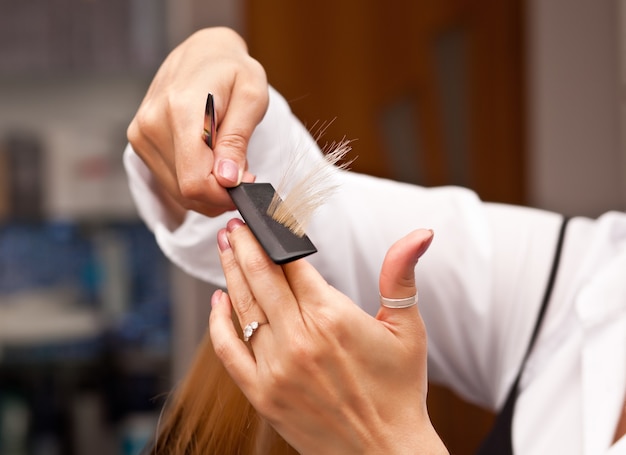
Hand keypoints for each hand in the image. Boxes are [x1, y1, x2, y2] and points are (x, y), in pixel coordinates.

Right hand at [127, 27, 268, 220]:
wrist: (202, 53)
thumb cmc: (232, 71)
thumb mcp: (252, 97)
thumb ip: (237, 139)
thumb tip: (227, 178)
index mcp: (181, 110)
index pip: (194, 180)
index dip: (223, 195)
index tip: (247, 183)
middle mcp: (152, 124)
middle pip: (186, 190)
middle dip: (220, 192)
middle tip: (243, 171)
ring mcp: (141, 134)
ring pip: (178, 191)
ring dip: (208, 188)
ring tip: (227, 159)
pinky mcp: (140, 142)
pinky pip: (171, 182)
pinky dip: (195, 181)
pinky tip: (209, 160)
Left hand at [209, 219, 447, 454]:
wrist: (385, 451)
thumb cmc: (399, 389)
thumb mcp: (406, 328)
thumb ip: (401, 275)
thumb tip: (420, 233)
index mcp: (333, 317)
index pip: (291, 263)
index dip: (274, 235)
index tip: (262, 218)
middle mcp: (299, 339)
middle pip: (261, 277)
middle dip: (243, 244)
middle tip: (232, 223)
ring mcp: (277, 368)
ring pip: (243, 307)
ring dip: (230, 272)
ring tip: (225, 247)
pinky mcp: (263, 395)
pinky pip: (228, 351)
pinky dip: (218, 323)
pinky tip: (218, 301)